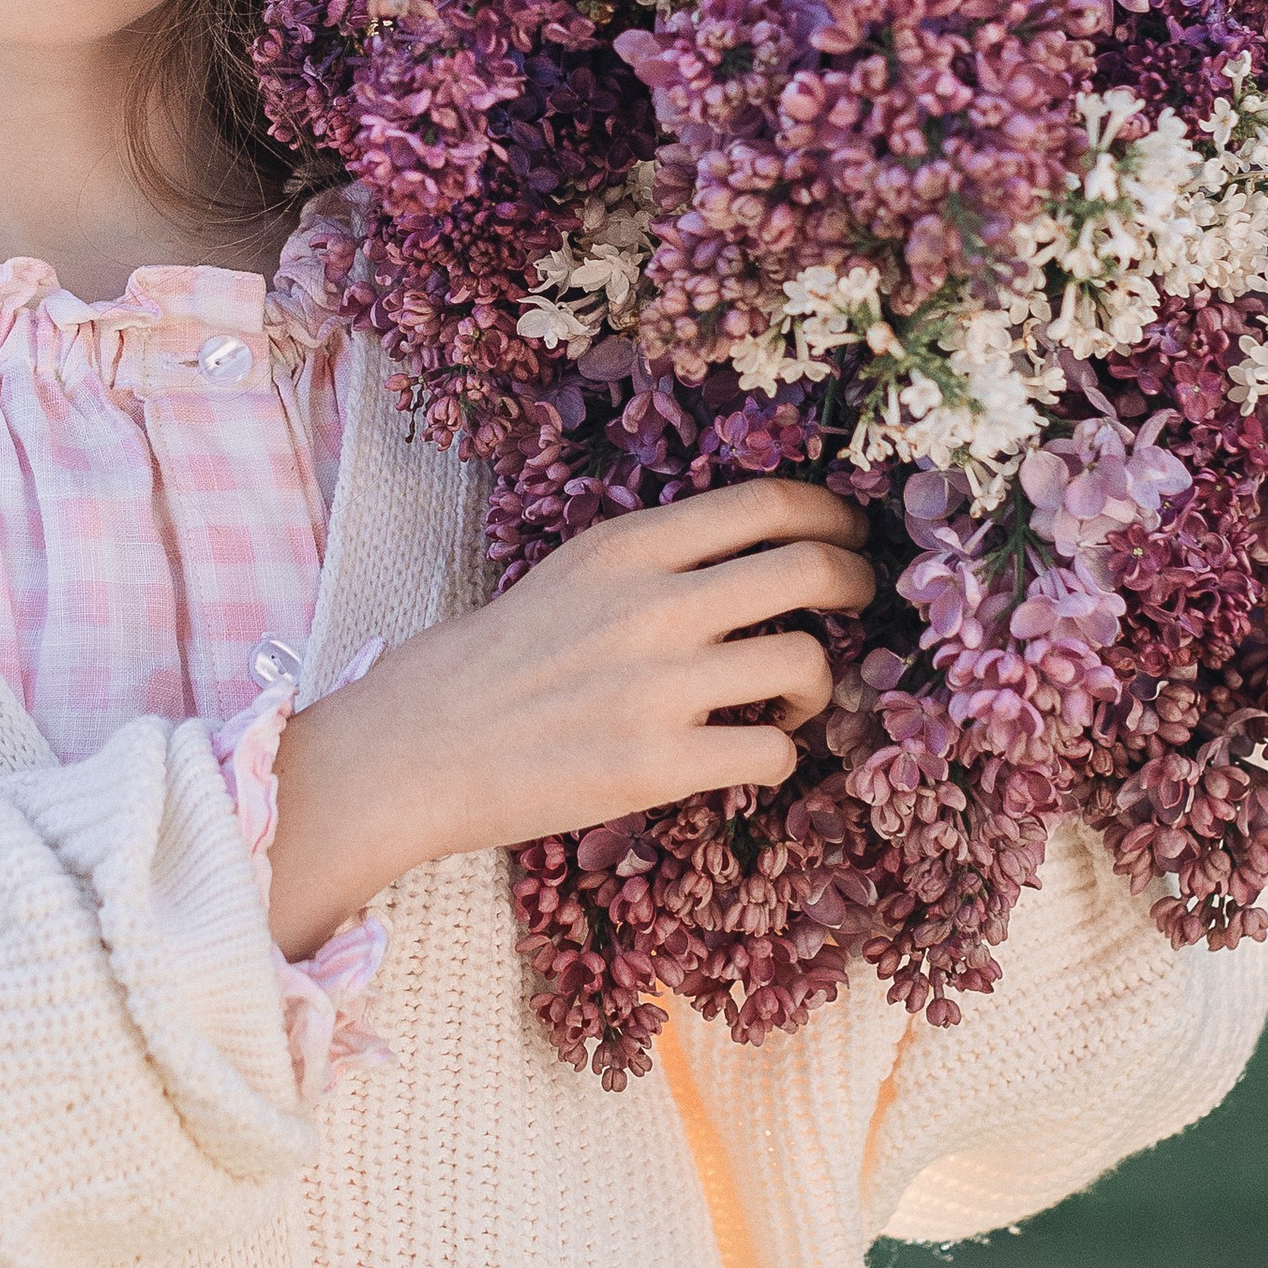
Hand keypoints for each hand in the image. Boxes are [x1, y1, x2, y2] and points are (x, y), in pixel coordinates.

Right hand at [265, 482, 875, 959]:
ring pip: (808, 662)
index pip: (767, 502)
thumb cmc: (482, 666)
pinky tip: (747, 752)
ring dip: (820, 685)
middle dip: (856, 585)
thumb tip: (748, 562)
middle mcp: (651, 604)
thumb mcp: (564, 578)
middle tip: (856, 607)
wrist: (411, 752)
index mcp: (624, 547)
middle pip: (811, 568)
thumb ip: (649, 565)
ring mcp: (659, 685)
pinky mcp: (659, 764)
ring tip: (787, 700)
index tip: (849, 536)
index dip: (832, 516)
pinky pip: (774, 752)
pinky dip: (778, 754)